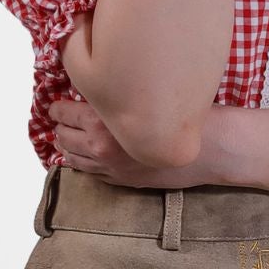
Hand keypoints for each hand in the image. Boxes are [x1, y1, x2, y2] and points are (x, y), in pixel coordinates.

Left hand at [50, 89, 209, 190]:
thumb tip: (96, 88)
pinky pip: (91, 174)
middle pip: (62, 137)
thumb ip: (117, 94)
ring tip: (71, 137)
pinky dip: (84, 163)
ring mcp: (110, 168)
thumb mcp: (145, 93)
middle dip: (60, 127)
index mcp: (102, 121)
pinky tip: (89, 155)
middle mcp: (100, 147)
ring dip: (69, 147)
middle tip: (63, 118)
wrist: (211, 147)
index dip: (57, 107)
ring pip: (72, 159)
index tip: (57, 103)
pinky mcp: (123, 181)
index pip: (63, 113)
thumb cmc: (183, 114)